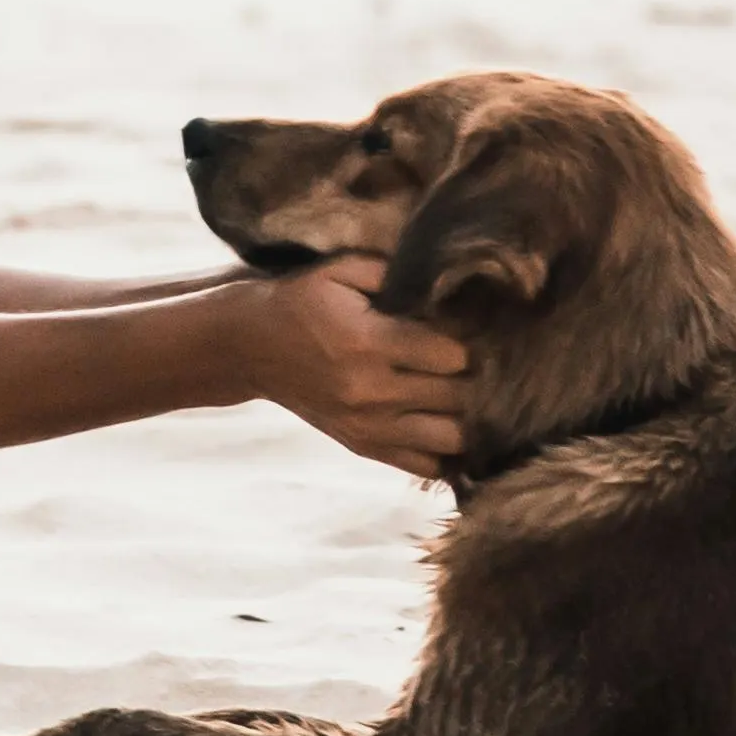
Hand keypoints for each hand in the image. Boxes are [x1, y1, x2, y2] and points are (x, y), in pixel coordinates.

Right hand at [232, 259, 465, 476]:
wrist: (250, 348)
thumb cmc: (301, 302)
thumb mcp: (341, 271)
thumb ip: (395, 273)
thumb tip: (447, 284)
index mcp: (369, 343)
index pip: (452, 356)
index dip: (471, 342)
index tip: (475, 332)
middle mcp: (371, 391)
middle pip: (457, 398)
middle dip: (477, 380)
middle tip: (485, 364)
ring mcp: (367, 426)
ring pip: (450, 439)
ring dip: (467, 418)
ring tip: (471, 396)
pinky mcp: (361, 446)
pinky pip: (423, 464)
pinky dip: (445, 450)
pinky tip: (449, 425)